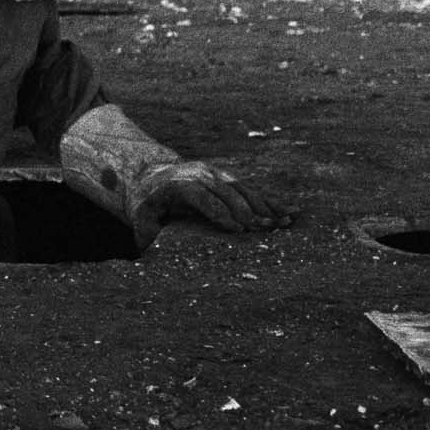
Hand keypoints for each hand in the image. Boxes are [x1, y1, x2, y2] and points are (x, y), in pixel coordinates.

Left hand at [139, 161, 292, 232]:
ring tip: (284, 223)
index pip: (200, 197)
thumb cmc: (147, 207)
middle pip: (226, 192)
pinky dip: (269, 201)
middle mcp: (197, 175)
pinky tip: (288, 212)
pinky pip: (250, 189)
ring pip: (242, 189)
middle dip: (247, 211)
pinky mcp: (226, 177)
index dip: (220, 212)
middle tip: (268, 229)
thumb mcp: (141, 220)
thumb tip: (147, 255)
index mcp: (177, 186)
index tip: (239, 229)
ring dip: (265, 206)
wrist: (150, 178)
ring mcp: (214, 174)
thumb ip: (146, 235)